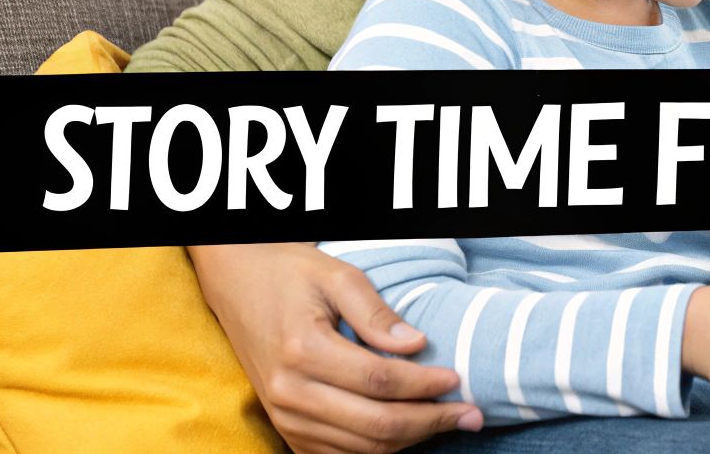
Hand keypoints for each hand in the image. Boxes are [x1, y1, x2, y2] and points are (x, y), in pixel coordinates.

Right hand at [188, 243, 481, 453]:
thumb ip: (377, 314)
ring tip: (448, 422)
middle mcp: (289, 392)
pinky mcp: (284, 427)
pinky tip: (409, 432)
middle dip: (430, 422)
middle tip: (472, 414)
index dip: (424, 385)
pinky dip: (377, 449)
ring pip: (360, 447)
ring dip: (410, 440)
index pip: (379, 381)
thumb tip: (417, 345)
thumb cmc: (291, 274)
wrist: (237, 283)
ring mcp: (283, 416)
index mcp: (303, 351)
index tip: (457, 378)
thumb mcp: (338, 276)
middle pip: (374, 424)